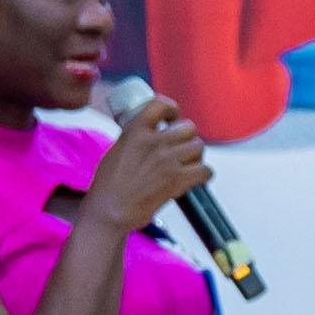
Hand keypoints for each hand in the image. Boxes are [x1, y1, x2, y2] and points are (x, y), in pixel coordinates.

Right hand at [79, 94, 214, 246]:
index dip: (172, 109)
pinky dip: (203, 175)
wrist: (109, 211)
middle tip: (181, 149)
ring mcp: (167, 159)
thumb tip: (150, 133)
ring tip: (187, 165)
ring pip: (199, 147)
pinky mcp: (178, 179)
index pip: (160, 104)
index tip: (173, 117)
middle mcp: (153, 141)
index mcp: (135, 130)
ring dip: (196, 156)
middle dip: (187, 138)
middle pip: (188, 127)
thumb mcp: (117, 150)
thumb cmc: (108, 186)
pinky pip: (205, 170)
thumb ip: (135, 138)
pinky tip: (195, 179)